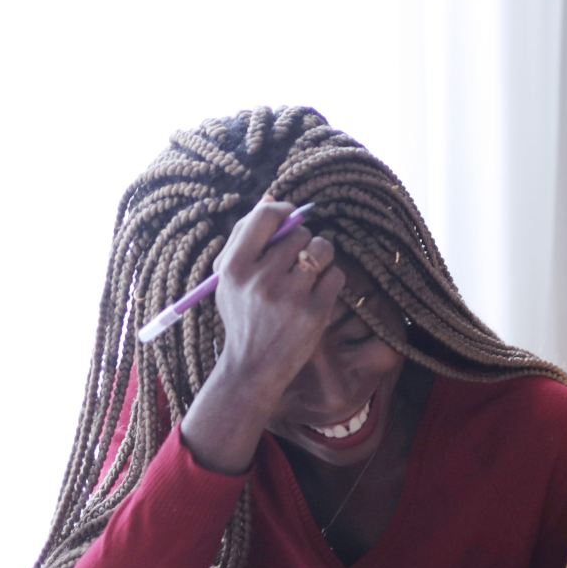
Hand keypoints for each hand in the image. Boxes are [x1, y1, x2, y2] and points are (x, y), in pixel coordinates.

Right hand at [179, 201, 346, 473]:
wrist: (253, 367)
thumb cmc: (243, 315)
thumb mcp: (230, 278)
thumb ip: (246, 238)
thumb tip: (272, 199)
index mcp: (233, 267)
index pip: (266, 216)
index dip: (284, 210)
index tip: (290, 216)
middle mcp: (260, 279)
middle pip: (300, 233)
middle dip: (303, 242)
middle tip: (296, 261)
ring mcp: (289, 296)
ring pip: (322, 250)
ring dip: (322, 257)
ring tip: (310, 273)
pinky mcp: (314, 311)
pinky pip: (336, 275)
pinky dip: (332, 280)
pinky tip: (318, 293)